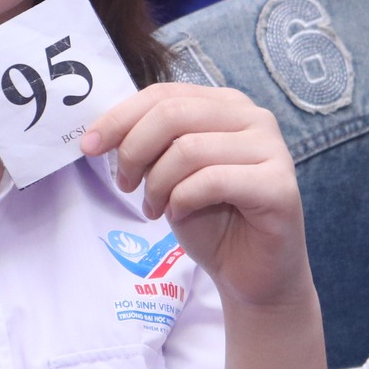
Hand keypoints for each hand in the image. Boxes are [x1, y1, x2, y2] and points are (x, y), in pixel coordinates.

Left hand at [82, 83, 309, 309]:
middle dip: (134, 150)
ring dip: (157, 184)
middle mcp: (254, 117)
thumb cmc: (211, 219)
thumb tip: (103, 131)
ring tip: (154, 208)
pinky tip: (178, 214)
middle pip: (173, 113)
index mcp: (226, 104)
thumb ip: (150, 143)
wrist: (251, 274)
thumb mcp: (169, 172)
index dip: (120, 117)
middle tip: (124, 184)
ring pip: (188, 149)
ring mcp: (272, 148)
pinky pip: (212, 180)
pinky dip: (182, 199)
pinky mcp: (279, 185)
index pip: (164, 94)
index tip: (89, 145)